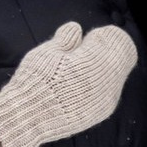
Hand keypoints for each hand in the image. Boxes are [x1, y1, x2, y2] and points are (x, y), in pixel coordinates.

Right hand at [0, 22, 137, 146]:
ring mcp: (105, 99)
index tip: (90, 37)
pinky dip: (101, 86)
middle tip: (89, 52)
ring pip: (115, 77)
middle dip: (105, 53)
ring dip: (105, 70)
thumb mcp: (47, 53)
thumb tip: (77, 28)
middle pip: (117, 59)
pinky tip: (86, 85)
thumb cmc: (36, 81)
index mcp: (92, 60)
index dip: (100, 36)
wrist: (29, 118)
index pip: (109, 41)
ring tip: (85, 70)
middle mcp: (104, 80)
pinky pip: (109, 94)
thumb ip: (65, 39)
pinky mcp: (100, 113)